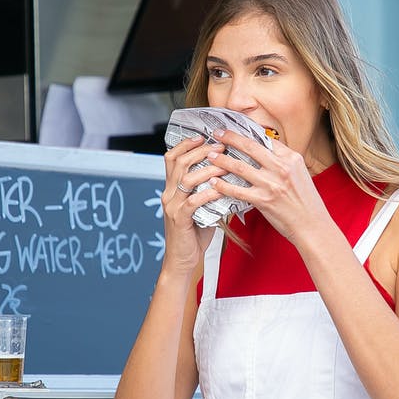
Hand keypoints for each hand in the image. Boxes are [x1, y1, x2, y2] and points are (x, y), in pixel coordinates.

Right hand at [161, 136, 226, 274]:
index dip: (185, 144)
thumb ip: (209, 191)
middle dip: (200, 151)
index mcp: (172, 189)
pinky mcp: (179, 220)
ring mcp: (172, 206)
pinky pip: (192, 202)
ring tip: (224, 166)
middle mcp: (168, 194)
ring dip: (207, 170)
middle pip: (179, 162)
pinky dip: (207, 194)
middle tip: (220, 147)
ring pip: (186, 179)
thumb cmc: (193, 234)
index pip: (172, 158)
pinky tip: (220, 190)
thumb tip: (230, 176)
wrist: (182, 261)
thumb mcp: (200, 208)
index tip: (202, 137)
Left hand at [204, 129, 331, 242]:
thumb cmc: (306, 202)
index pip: (266, 139)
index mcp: (291, 158)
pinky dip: (223, 186)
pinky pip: (237, 190)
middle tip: (216, 133)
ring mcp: (271, 184)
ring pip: (239, 167)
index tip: (234, 128)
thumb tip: (264, 151)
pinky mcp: (263, 200)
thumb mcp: (300, 174)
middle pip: (250, 146)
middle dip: (230, 137)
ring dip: (221, 160)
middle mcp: (281, 168)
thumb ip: (283, 162)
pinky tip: (213, 182)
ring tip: (210, 156)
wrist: (312, 225)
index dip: (247, 132)